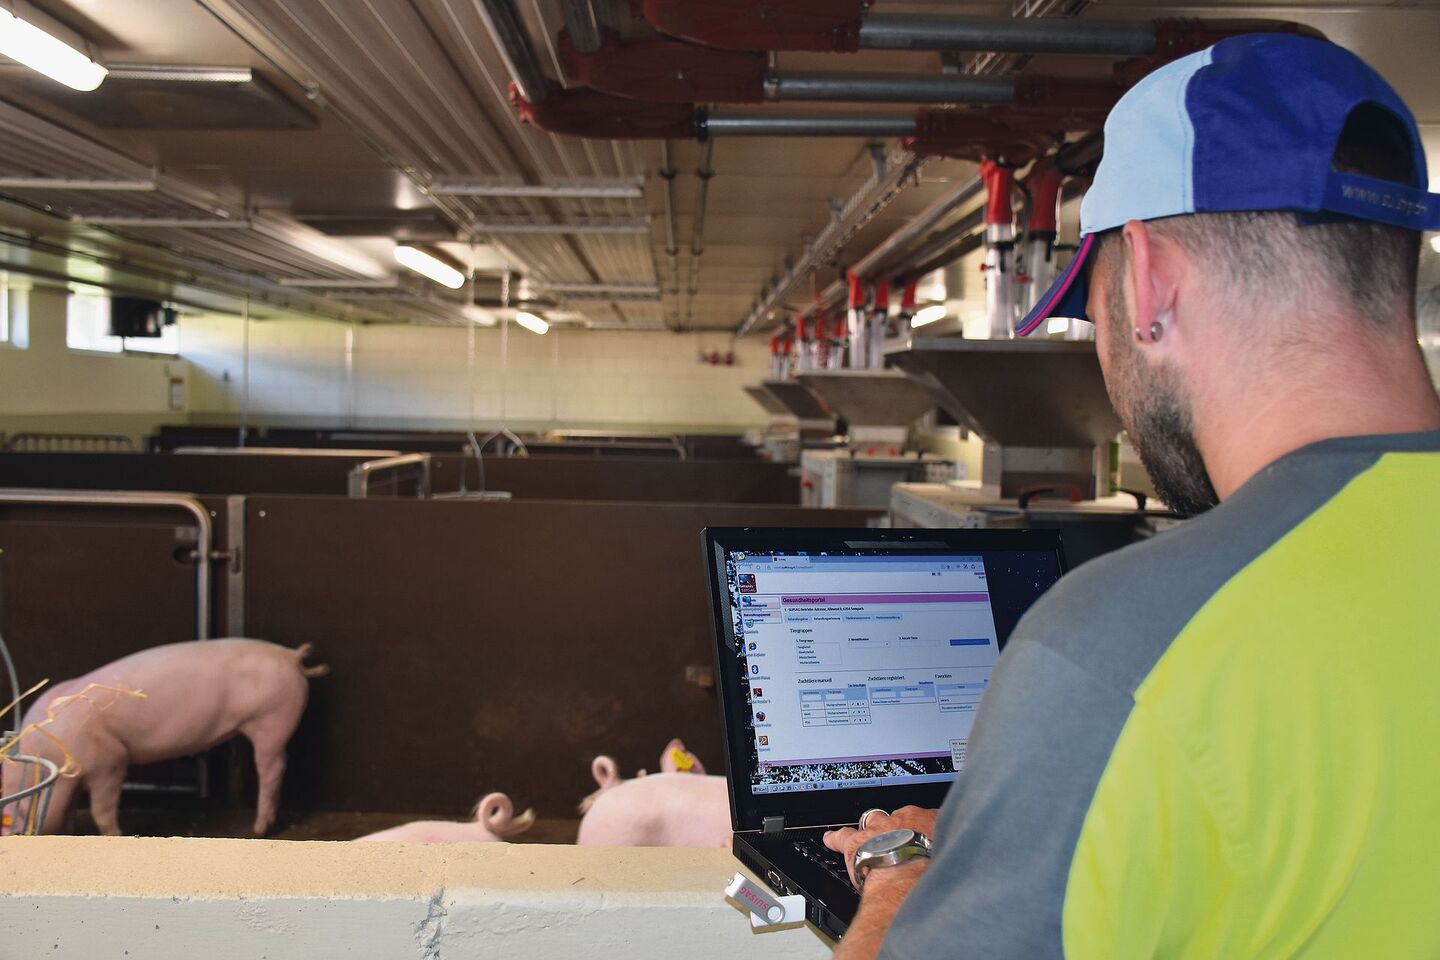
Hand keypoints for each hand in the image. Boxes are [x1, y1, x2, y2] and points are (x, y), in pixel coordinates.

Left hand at [823, 805, 938, 890]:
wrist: (908, 880)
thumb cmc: (932, 870)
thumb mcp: (949, 856)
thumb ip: (949, 852)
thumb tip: (953, 862)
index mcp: (925, 821)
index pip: (925, 816)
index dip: (923, 828)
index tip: (924, 835)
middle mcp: (899, 820)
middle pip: (897, 816)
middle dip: (896, 825)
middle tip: (898, 838)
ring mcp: (877, 830)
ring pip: (871, 821)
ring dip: (869, 829)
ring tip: (867, 836)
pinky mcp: (857, 843)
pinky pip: (841, 837)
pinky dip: (835, 839)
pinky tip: (831, 839)